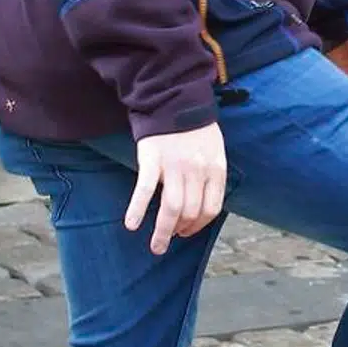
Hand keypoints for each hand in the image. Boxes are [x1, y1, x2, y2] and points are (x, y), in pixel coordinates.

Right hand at [125, 123, 226, 254]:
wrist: (174, 100)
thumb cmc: (195, 129)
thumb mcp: (215, 151)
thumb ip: (211, 176)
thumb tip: (204, 207)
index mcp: (215, 169)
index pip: (212, 209)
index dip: (199, 225)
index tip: (188, 231)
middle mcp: (197, 171)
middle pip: (191, 212)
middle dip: (181, 230)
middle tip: (170, 239)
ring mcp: (174, 166)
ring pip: (171, 209)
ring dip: (163, 232)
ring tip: (157, 246)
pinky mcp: (152, 160)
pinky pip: (145, 190)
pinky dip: (138, 209)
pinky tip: (132, 224)